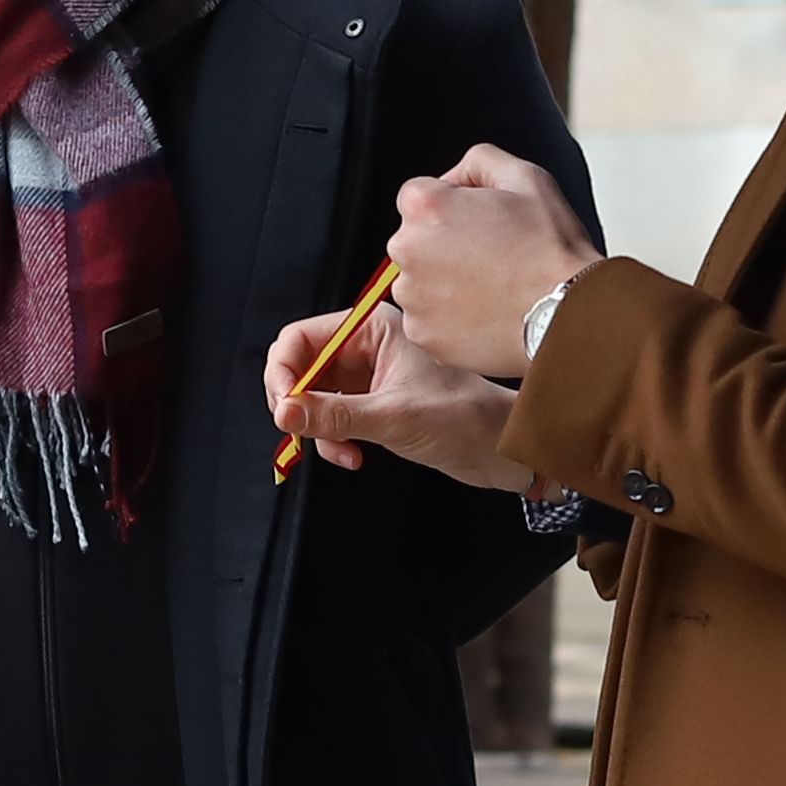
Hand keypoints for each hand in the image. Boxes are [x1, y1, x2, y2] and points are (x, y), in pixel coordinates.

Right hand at [262, 297, 531, 492]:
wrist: (503, 448)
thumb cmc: (464, 418)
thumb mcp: (393, 417)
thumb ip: (335, 416)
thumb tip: (284, 414)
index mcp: (373, 328)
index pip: (301, 337)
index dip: (283, 372)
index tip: (283, 408)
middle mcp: (367, 346)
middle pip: (302, 367)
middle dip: (297, 404)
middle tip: (300, 433)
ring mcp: (369, 375)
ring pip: (314, 397)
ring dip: (317, 428)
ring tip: (339, 451)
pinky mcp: (375, 402)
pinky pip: (334, 416)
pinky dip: (334, 438)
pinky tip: (352, 456)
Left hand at [383, 147, 598, 382]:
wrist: (567, 315)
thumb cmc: (550, 247)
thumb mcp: (525, 177)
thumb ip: (479, 161)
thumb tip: (454, 178)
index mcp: (425, 206)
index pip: (420, 196)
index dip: (455, 205)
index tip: (484, 222)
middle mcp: (406, 250)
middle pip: (416, 239)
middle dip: (445, 243)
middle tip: (492, 255)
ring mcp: (411, 297)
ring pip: (421, 281)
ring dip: (446, 281)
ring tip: (492, 287)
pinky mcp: (422, 334)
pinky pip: (429, 319)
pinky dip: (450, 317)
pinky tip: (485, 312)